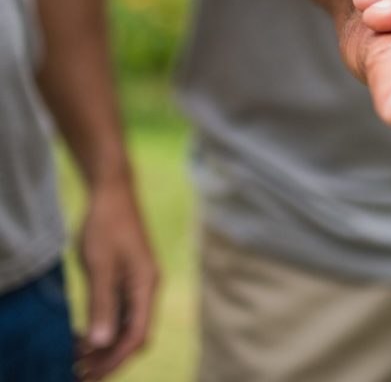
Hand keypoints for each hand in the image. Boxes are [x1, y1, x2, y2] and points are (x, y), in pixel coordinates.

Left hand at [75, 179, 157, 380]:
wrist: (113, 192)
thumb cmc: (106, 224)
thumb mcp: (99, 266)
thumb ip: (103, 304)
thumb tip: (101, 344)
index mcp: (146, 286)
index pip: (136, 336)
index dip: (114, 360)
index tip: (88, 374)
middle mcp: (147, 288)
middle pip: (135, 336)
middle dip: (110, 358)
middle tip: (79, 372)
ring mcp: (139, 283)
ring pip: (127, 326)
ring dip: (105, 346)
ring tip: (77, 358)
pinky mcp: (129, 278)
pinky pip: (121, 313)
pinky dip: (105, 329)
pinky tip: (84, 333)